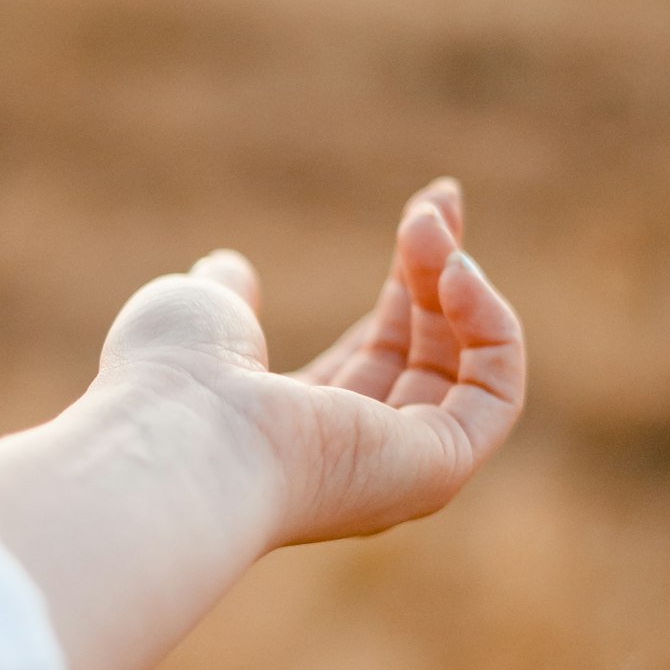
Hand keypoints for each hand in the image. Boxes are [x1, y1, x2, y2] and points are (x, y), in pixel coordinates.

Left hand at [99, 176, 524, 547]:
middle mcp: (352, 458)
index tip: (425, 211)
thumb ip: (226, 294)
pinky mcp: (435, 471)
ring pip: (462, 371)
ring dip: (458, 284)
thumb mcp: (201, 312)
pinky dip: (494, 329)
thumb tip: (228, 268)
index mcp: (297, 427)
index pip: (373, 354)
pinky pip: (496, 396)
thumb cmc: (172, 381)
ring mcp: (396, 472)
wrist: (179, 440)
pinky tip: (458, 274)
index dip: (405, 282)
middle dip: (436, 272)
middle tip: (440, 198)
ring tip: (430, 223)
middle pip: (422, 357)